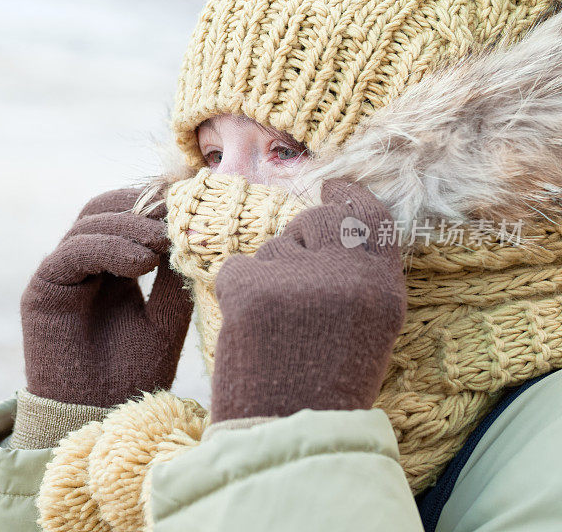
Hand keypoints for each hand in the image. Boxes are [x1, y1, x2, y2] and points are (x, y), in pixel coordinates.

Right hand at [22, 187, 192, 407]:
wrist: (100, 417)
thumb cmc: (134, 373)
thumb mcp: (166, 319)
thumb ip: (174, 279)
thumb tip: (191, 233)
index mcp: (113, 264)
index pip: (127, 213)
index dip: (154, 202)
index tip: (190, 199)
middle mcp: (84, 262)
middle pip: (103, 207)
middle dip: (140, 205)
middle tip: (175, 213)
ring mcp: (61, 273)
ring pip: (88, 224)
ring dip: (128, 226)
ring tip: (162, 243)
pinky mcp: (43, 289)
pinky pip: (71, 252)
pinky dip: (106, 248)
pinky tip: (141, 263)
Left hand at [211, 179, 405, 422]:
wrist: (287, 436)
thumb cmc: (326, 389)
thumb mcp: (367, 332)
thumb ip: (356, 280)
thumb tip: (328, 226)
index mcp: (382, 290)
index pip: (370, 219)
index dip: (350, 195)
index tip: (334, 184)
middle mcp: (345, 275)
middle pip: (315, 222)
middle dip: (299, 241)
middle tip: (293, 286)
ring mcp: (297, 278)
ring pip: (272, 249)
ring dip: (269, 277)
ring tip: (276, 329)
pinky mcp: (251, 287)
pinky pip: (237, 268)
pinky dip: (239, 292)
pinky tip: (251, 329)